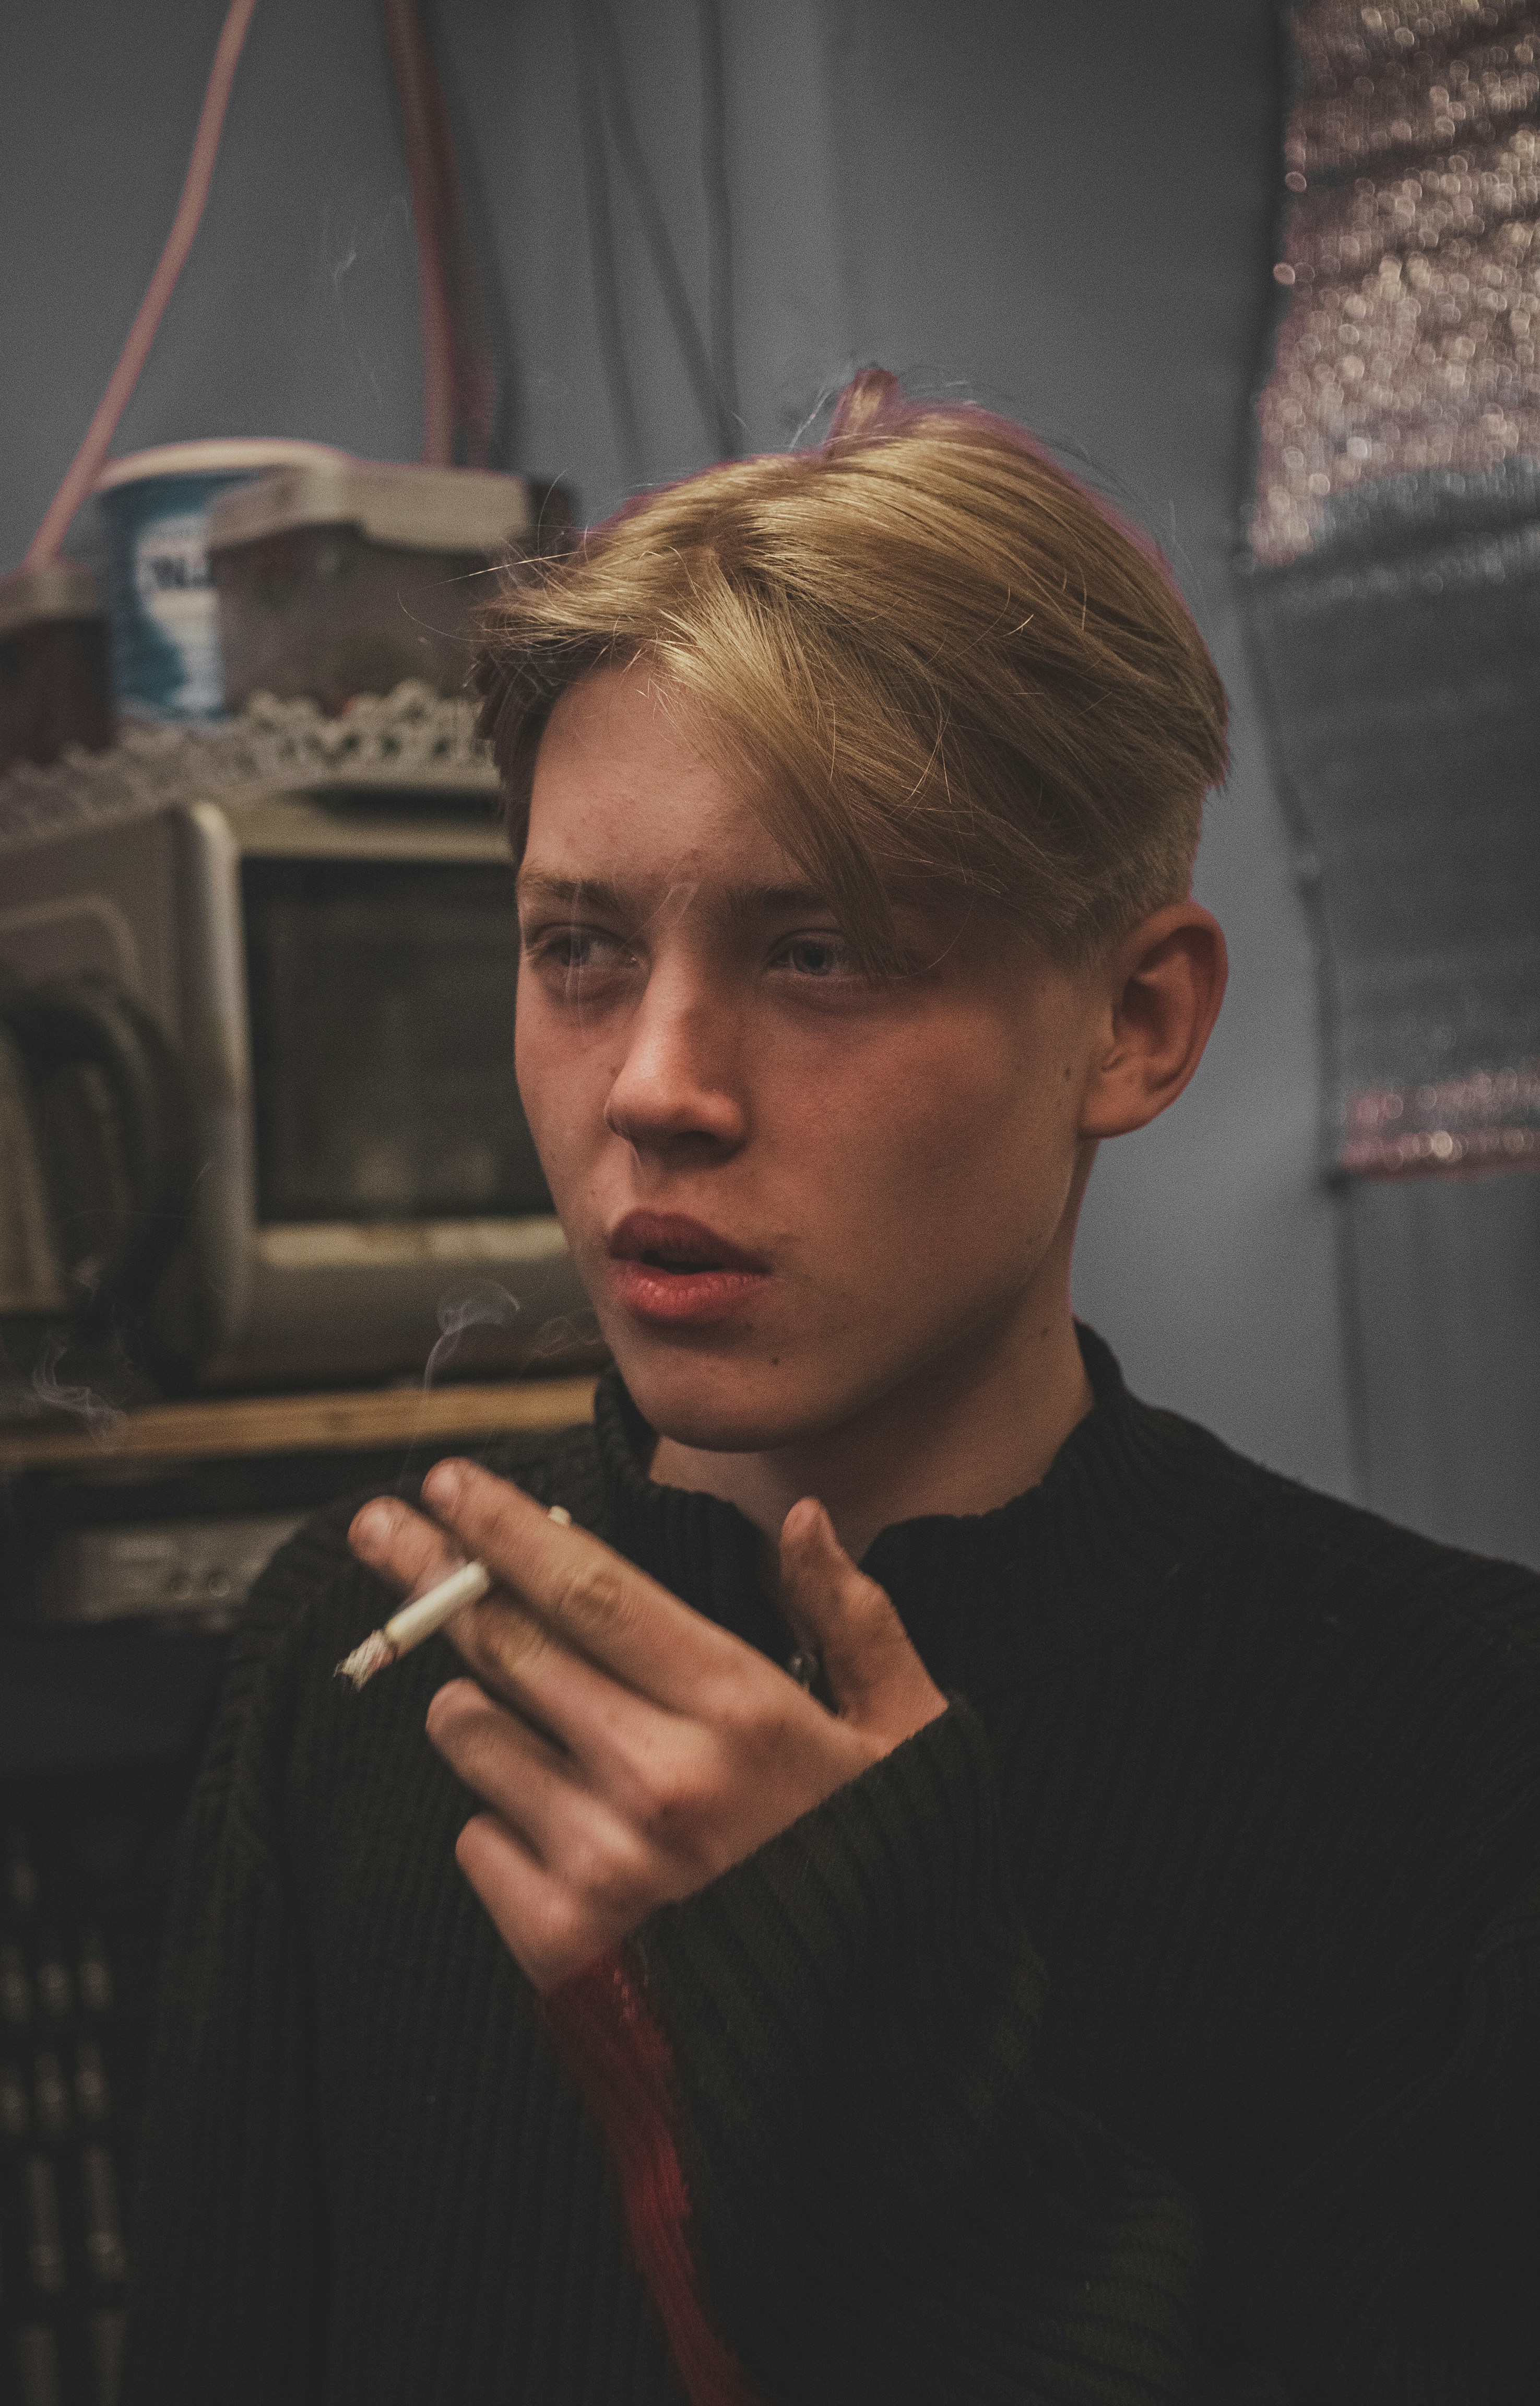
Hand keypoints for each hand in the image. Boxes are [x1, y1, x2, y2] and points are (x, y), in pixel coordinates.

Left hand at [347, 1460, 945, 1990]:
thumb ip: (854, 1620)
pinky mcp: (557, 1942)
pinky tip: (565, 1837)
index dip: (507, 1525)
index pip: (591, 1587)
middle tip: (382, 1529)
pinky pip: (474, 1840)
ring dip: (478, 1707)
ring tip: (530, 1722)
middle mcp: (660, 1778)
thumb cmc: (887, 1884)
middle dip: (432, 1572)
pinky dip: (499, 1824)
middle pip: (506, 1641)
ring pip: (474, 1735)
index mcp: (743, 1712)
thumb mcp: (907, 1739)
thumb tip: (807, 1520)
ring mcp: (601, 1862)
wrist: (871, 2070)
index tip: (448, 1481)